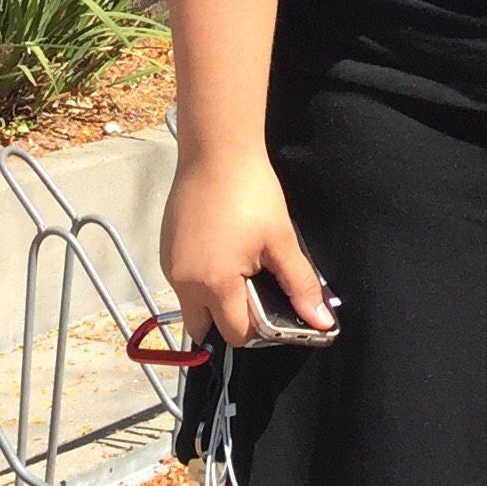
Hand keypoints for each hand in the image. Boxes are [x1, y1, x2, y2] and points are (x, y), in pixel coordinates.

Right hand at [159, 149, 333, 345]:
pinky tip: (222, 251)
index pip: (235, 334)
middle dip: (230, 320)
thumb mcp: (281, 239)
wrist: (217, 151)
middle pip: (205, 327)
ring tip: (241, 267)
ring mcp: (170, 266)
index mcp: (215, 285)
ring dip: (214, 300)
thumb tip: (321, 322)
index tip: (275, 309)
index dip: (259, 329)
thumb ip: (299, 284)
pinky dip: (201, 279)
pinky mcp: (165, 249)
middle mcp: (184, 283)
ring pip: (191, 304)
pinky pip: (183, 281)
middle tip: (255, 292)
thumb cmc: (252, 192)